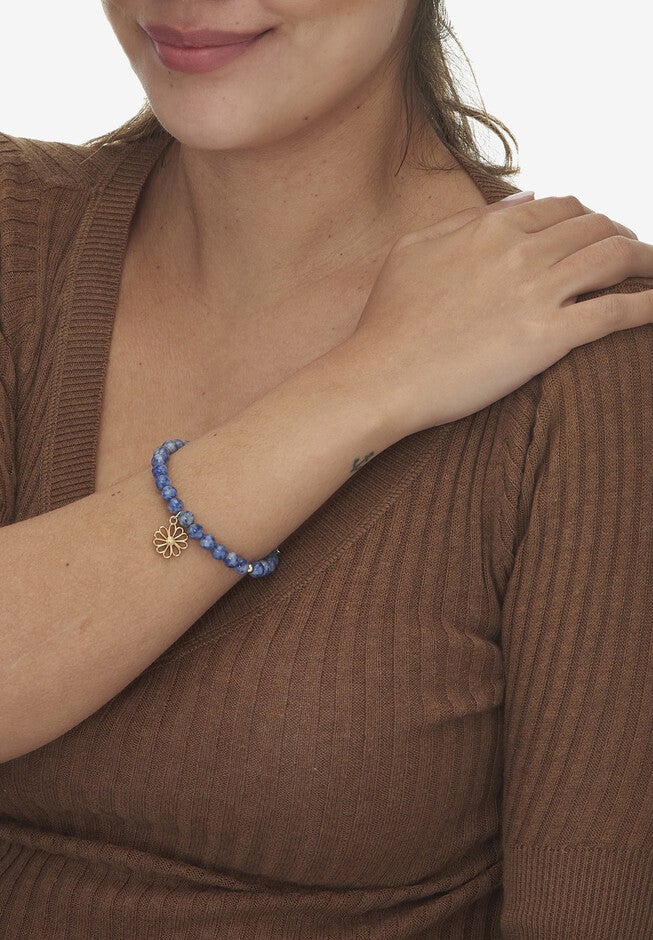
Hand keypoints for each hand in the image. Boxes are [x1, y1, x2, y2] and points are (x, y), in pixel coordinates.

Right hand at [346, 194, 652, 435]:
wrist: (381, 375)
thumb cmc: (389, 320)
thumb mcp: (415, 249)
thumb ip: (469, 219)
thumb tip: (526, 197)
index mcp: (492, 228)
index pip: (563, 207)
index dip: (589, 218)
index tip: (598, 236)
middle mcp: (521, 252)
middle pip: (597, 227)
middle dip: (624, 236)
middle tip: (634, 257)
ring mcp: (537, 294)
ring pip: (615, 258)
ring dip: (647, 260)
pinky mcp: (548, 339)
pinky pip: (616, 312)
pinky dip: (647, 305)